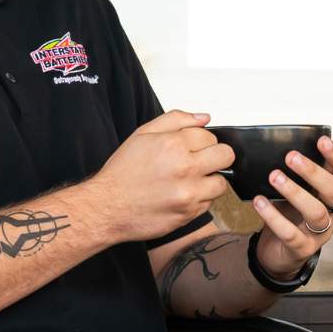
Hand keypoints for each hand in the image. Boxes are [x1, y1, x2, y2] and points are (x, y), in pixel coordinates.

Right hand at [92, 110, 233, 240]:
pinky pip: (209, 203)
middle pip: (226, 156)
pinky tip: (181, 195)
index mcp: (174, 144)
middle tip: (200, 162)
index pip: (211, 135)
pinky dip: (199, 198)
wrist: (106, 207)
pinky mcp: (189, 213)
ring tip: (189, 181)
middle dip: (215, 157)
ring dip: (209, 180)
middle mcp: (185, 168)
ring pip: (221, 182)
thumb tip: (203, 118)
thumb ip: (176, 120)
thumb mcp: (142, 134)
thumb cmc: (122, 172)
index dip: (202, 141)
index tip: (192, 148)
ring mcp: (189, 193)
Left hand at [252, 130, 332, 279]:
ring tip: (274, 177)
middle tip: (290, 157)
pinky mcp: (303, 248)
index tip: (322, 140)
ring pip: (315, 212)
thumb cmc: (298, 210)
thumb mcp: (313, 185)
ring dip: (295, 192)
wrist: (283, 250)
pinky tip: (260, 202)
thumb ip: (329, 161)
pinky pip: (291, 233)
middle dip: (313, 172)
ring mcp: (321, 232)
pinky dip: (274, 217)